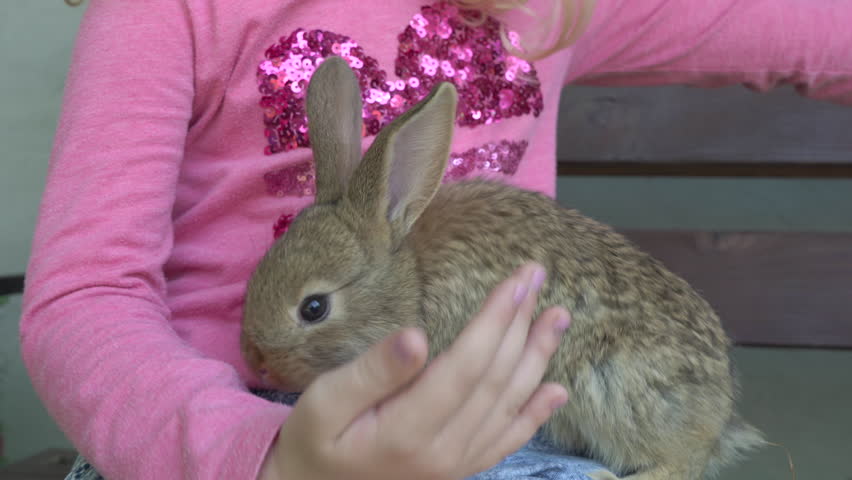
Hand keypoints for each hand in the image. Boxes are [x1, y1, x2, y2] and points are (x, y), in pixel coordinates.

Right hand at [259, 262, 571, 479]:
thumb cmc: (315, 439)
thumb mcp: (325, 401)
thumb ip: (373, 371)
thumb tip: (417, 336)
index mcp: (409, 430)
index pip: (466, 365)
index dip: (494, 321)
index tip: (514, 281)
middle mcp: (444, 451)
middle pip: (495, 379)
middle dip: (520, 323)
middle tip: (536, 276)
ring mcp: (457, 464)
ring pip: (509, 404)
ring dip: (537, 357)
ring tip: (558, 317)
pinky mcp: (461, 469)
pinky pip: (507, 440)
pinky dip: (536, 414)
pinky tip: (556, 390)